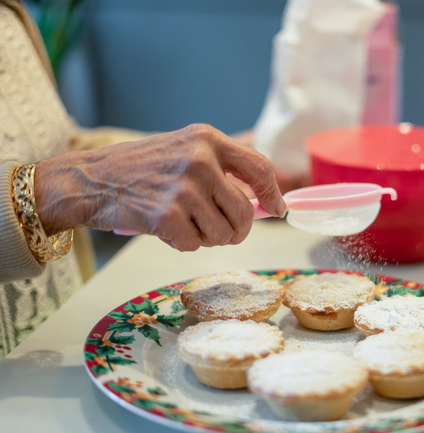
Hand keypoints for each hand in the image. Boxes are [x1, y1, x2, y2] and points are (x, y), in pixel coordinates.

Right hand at [34, 124, 286, 251]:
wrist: (88, 179)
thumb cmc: (140, 169)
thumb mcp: (183, 151)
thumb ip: (221, 170)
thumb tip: (262, 202)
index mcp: (207, 139)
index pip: (260, 167)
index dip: (273, 193)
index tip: (277, 209)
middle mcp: (200, 160)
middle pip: (245, 212)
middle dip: (237, 230)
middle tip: (223, 233)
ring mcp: (184, 188)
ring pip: (223, 233)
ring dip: (208, 238)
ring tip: (184, 223)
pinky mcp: (168, 216)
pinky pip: (195, 245)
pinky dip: (183, 244)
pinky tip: (165, 228)